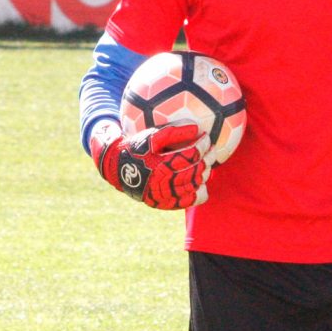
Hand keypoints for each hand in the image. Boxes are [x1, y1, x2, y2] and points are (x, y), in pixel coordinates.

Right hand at [90, 120, 215, 209]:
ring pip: (193, 186)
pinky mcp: (163, 203)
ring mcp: (163, 195)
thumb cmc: (136, 148)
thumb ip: (173, 131)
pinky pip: (186, 202)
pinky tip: (203, 185)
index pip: (189, 155)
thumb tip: (196, 127)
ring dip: (204, 174)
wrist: (118, 170)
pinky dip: (198, 194)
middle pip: (194, 171)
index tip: (206, 137)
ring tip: (208, 164)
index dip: (202, 145)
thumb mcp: (150, 136)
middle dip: (207, 159)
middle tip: (213, 150)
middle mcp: (162, 183)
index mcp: (160, 164)